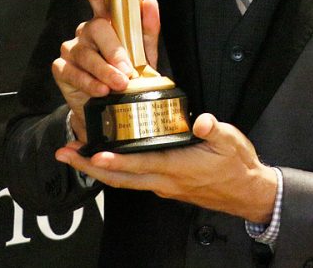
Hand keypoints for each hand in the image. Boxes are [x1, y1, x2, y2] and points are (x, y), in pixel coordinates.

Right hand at [50, 0, 160, 139]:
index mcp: (107, 22)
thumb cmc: (128, 73)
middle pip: (96, 29)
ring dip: (103, 70)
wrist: (111, 106)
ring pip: (85, 54)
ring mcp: (71, 48)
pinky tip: (100, 90)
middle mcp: (86, 31)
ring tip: (118, 84)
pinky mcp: (60, 68)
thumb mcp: (144, 52)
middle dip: (113, 51)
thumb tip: (149, 2)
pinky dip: (88, 82)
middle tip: (127, 70)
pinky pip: (71, 72)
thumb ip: (147, 28)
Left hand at [54, 113, 278, 222]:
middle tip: (65, 154)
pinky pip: (134, 180)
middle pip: (120, 178)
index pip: (140, 164)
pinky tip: (110, 161)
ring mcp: (164, 186)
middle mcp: (165, 181)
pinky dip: (116, 171)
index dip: (116, 160)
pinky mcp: (167, 186)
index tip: (93, 154)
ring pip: (124, 181)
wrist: (246, 191)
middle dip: (89, 167)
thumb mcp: (231, 141)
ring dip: (98, 170)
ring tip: (77, 156)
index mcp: (178, 167)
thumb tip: (200, 120)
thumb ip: (213, 129)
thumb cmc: (238, 166)